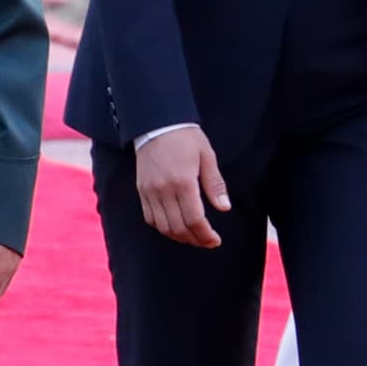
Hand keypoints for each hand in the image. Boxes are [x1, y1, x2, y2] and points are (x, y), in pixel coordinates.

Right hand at [135, 125, 230, 247]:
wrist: (157, 123)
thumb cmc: (186, 138)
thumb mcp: (207, 156)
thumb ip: (215, 184)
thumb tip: (224, 207)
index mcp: (183, 182)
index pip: (194, 219)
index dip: (205, 235)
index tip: (215, 240)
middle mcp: (163, 190)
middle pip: (178, 227)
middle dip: (195, 239)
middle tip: (208, 242)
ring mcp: (149, 191)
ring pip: (163, 226)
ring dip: (179, 237)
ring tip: (194, 237)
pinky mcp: (142, 191)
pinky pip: (150, 218)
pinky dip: (163, 228)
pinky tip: (176, 227)